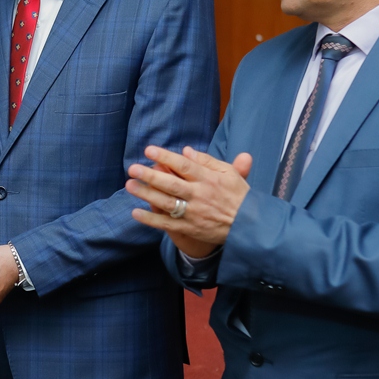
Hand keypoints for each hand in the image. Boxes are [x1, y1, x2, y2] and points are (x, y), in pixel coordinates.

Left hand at [126, 147, 253, 256]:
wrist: (249, 227)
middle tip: (132, 168)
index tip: (149, 150)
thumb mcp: (229, 174)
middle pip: (171, 184)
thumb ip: (207, 161)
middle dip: (150, 175)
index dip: (166, 157)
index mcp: (209, 179)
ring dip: (147, 194)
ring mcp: (194, 213)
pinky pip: (167, 224)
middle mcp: (200, 195)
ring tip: (129, 186)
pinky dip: (151, 219)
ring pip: (167, 203)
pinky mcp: (190, 229)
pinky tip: (135, 213)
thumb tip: (186, 150)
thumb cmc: (239, 196)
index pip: (184, 165)